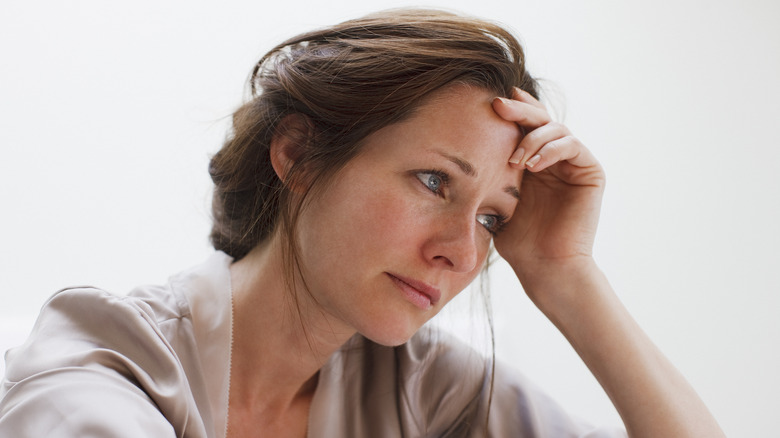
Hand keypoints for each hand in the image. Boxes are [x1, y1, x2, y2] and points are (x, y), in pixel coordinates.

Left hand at [491, 88, 604, 289]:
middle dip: (519, 110)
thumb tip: (457, 148)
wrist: (544, 267)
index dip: (511, 110)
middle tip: (498, 105)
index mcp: (532, 161)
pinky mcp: (590, 173)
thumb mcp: (495, 199)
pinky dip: (551, 149)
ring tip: (514, 159)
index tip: (488, 100)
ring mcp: (573, 164)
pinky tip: (532, 164)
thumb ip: (488, 172)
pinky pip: (572, 146)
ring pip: (556, 128)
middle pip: (540, 119)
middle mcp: (554, 158)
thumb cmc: (517, 241)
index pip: (524, 125)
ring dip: (532, 137)